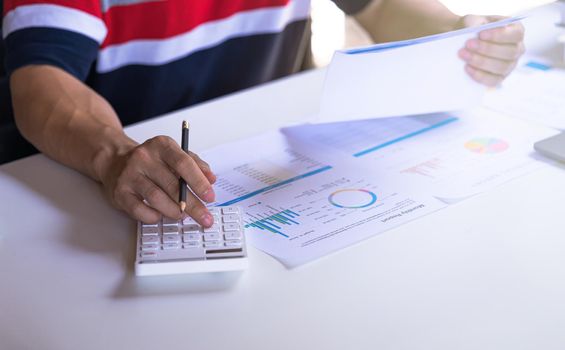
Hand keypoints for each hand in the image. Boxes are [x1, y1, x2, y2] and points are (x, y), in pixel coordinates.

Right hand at [99, 135, 216, 225]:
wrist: (115, 161)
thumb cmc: (151, 161)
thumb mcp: (174, 154)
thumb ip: (195, 164)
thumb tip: (211, 179)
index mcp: (161, 146)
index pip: (184, 163)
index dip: (199, 182)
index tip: (210, 197)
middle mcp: (144, 158)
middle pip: (173, 185)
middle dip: (193, 205)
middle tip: (205, 217)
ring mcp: (130, 175)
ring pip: (157, 199)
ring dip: (174, 211)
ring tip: (183, 215)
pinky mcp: (120, 192)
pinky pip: (140, 210)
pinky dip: (154, 216)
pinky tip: (161, 215)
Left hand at [457, 15, 524, 86]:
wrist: (464, 41)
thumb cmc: (472, 28)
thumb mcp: (473, 20)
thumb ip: (474, 23)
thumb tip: (473, 31)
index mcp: (516, 31)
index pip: (516, 34)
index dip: (499, 35)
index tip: (481, 34)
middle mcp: (517, 49)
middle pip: (509, 52)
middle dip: (487, 49)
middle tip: (468, 44)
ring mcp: (510, 65)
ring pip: (501, 67)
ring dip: (481, 62)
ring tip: (464, 55)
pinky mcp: (500, 78)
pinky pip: (493, 81)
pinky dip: (480, 76)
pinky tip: (467, 68)